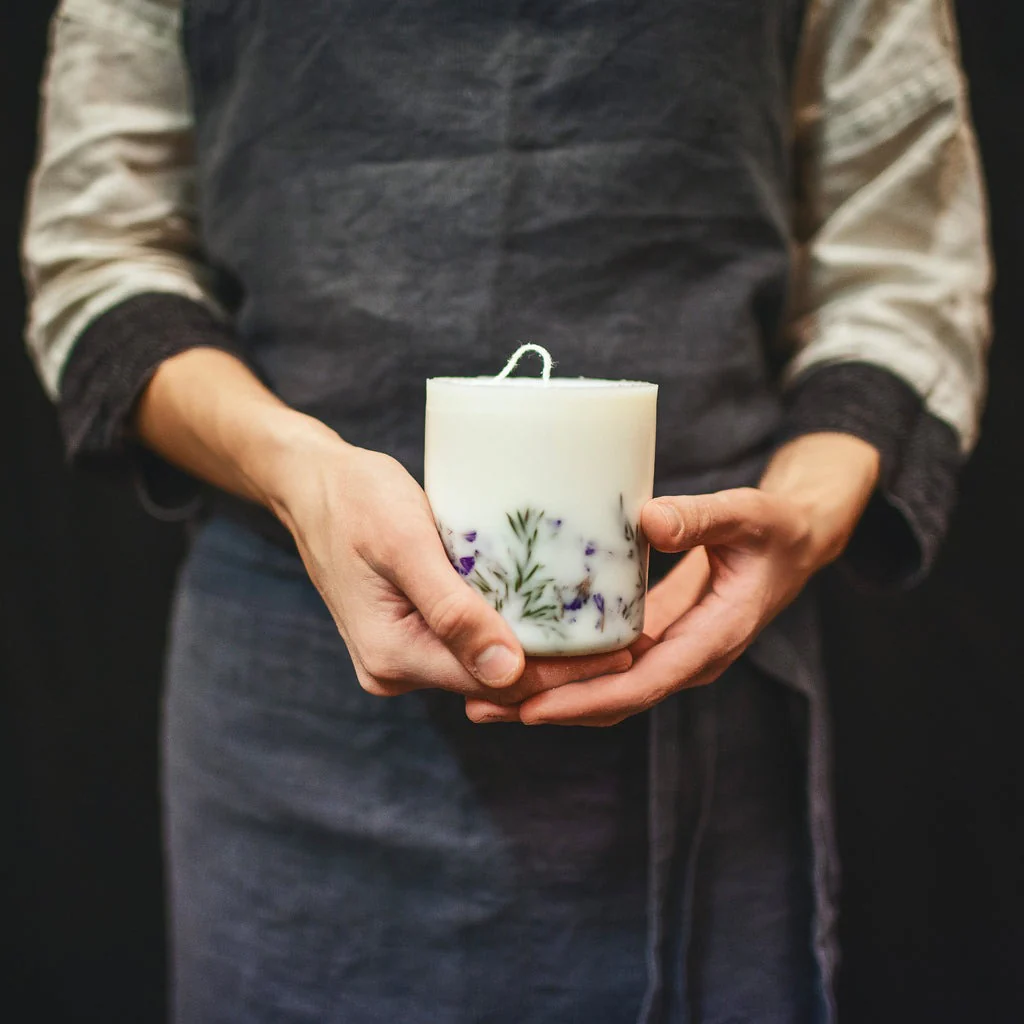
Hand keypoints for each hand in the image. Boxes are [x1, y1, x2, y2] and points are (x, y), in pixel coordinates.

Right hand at [135, 349, 628, 702]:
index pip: (494, 684)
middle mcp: (396, 668)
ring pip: (486, 663)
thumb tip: (508, 675)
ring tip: (602, 627)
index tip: (620, 651)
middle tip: (627, 639)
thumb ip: (452, 610)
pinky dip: (511, 629)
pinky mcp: (412, 631)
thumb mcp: (404, 544)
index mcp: (393, 656)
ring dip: (540, 649)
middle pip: (495, 682)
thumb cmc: (355, 500)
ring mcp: (402, 653)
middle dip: (560, 666)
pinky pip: (471, 641)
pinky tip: (553, 613)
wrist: (312, 485)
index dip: (561, 673)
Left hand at [465, 433, 878, 725]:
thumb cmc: (774, 529)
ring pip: (604, 688)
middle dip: (549, 708)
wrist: (791, 541)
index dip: (586, 700)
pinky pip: (607, 665)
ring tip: (482, 696)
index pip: (642, 685)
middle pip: (611, 699)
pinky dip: (565, 669)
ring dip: (548, 696)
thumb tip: (651, 519)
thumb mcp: (748, 515)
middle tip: (480, 705)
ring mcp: (669, 651)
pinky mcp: (654, 637)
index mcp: (712, 640)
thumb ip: (704, 517)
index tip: (530, 708)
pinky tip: (521, 656)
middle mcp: (687, 657)